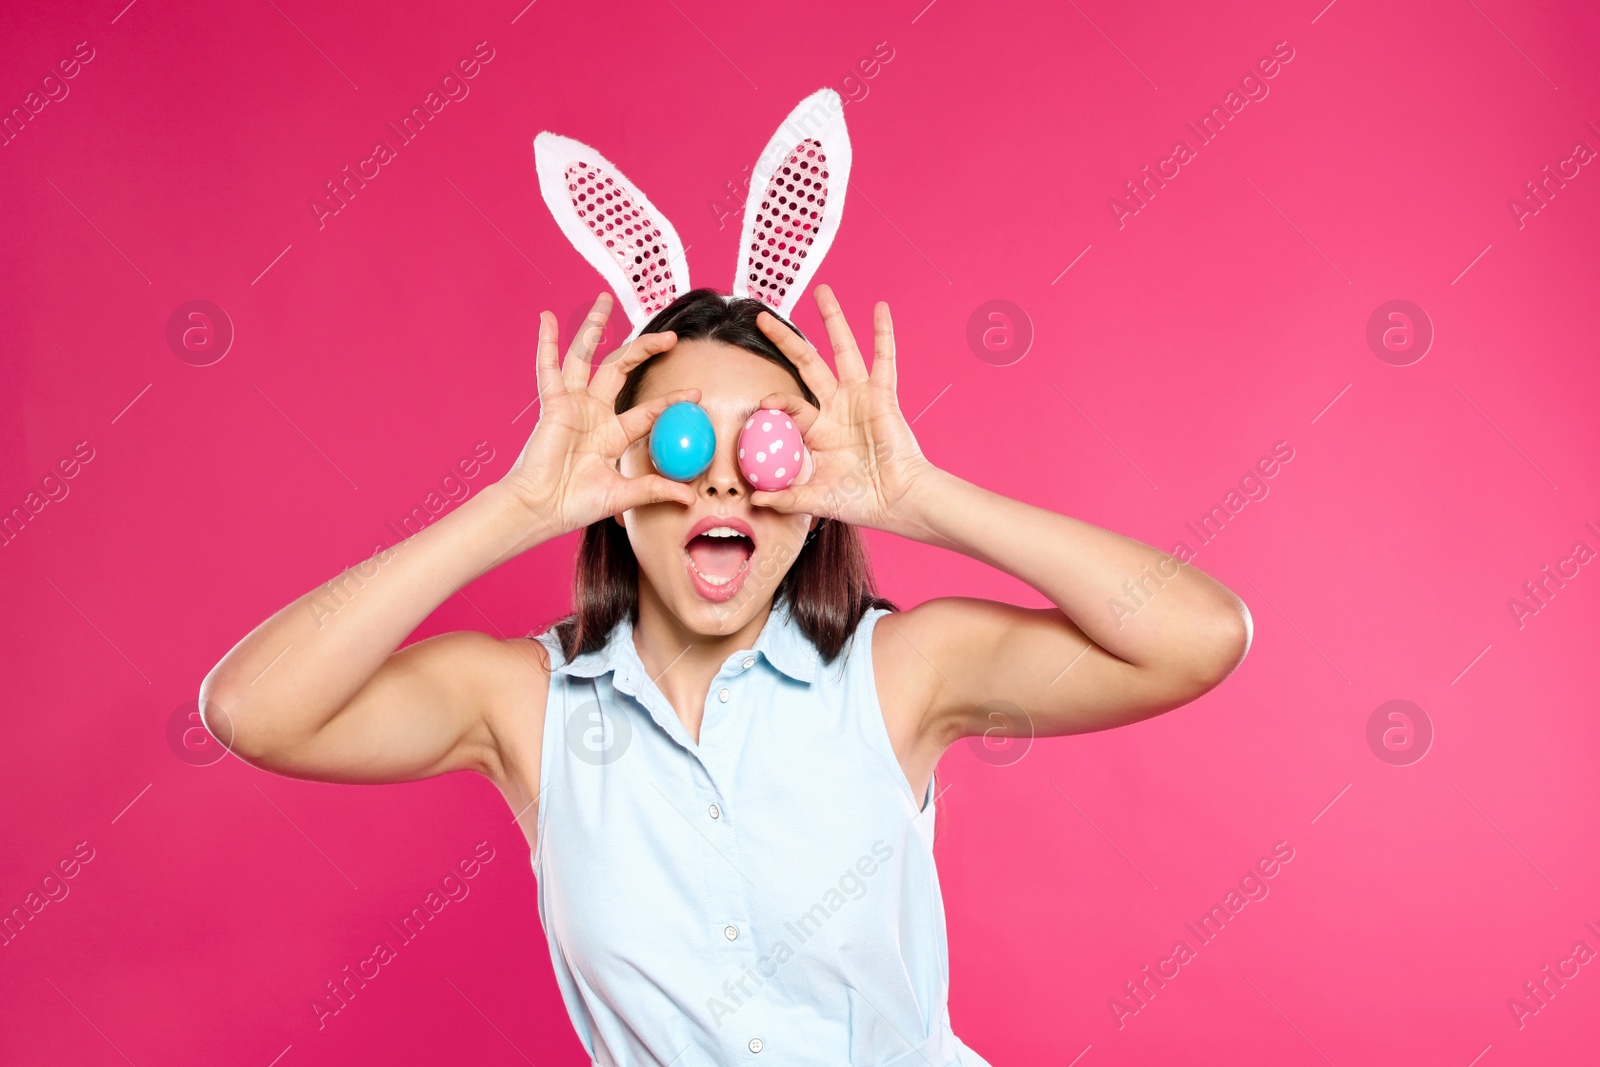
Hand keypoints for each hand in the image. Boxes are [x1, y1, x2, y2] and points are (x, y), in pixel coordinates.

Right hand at [497, 293, 697, 537]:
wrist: (541, 509)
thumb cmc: (575, 504)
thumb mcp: (623, 495)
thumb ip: (654, 490)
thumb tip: (689, 498)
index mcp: (611, 434)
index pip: (648, 409)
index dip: (672, 401)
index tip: (697, 394)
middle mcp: (593, 413)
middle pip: (620, 369)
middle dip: (645, 349)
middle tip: (671, 337)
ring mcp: (572, 405)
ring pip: (586, 357)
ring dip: (593, 328)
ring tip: (604, 300)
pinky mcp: (553, 404)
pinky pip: (548, 368)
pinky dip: (545, 343)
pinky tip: (546, 318)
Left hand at [750, 284, 938, 535]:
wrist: (898, 501)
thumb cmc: (860, 500)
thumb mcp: (817, 499)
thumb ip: (788, 497)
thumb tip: (756, 500)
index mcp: (817, 430)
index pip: (789, 405)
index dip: (775, 401)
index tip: (763, 403)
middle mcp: (835, 408)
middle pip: (806, 364)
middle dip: (785, 340)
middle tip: (762, 316)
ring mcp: (859, 398)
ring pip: (842, 351)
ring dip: (832, 320)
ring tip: (822, 292)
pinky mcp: (883, 395)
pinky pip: (885, 359)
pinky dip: (883, 334)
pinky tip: (879, 308)